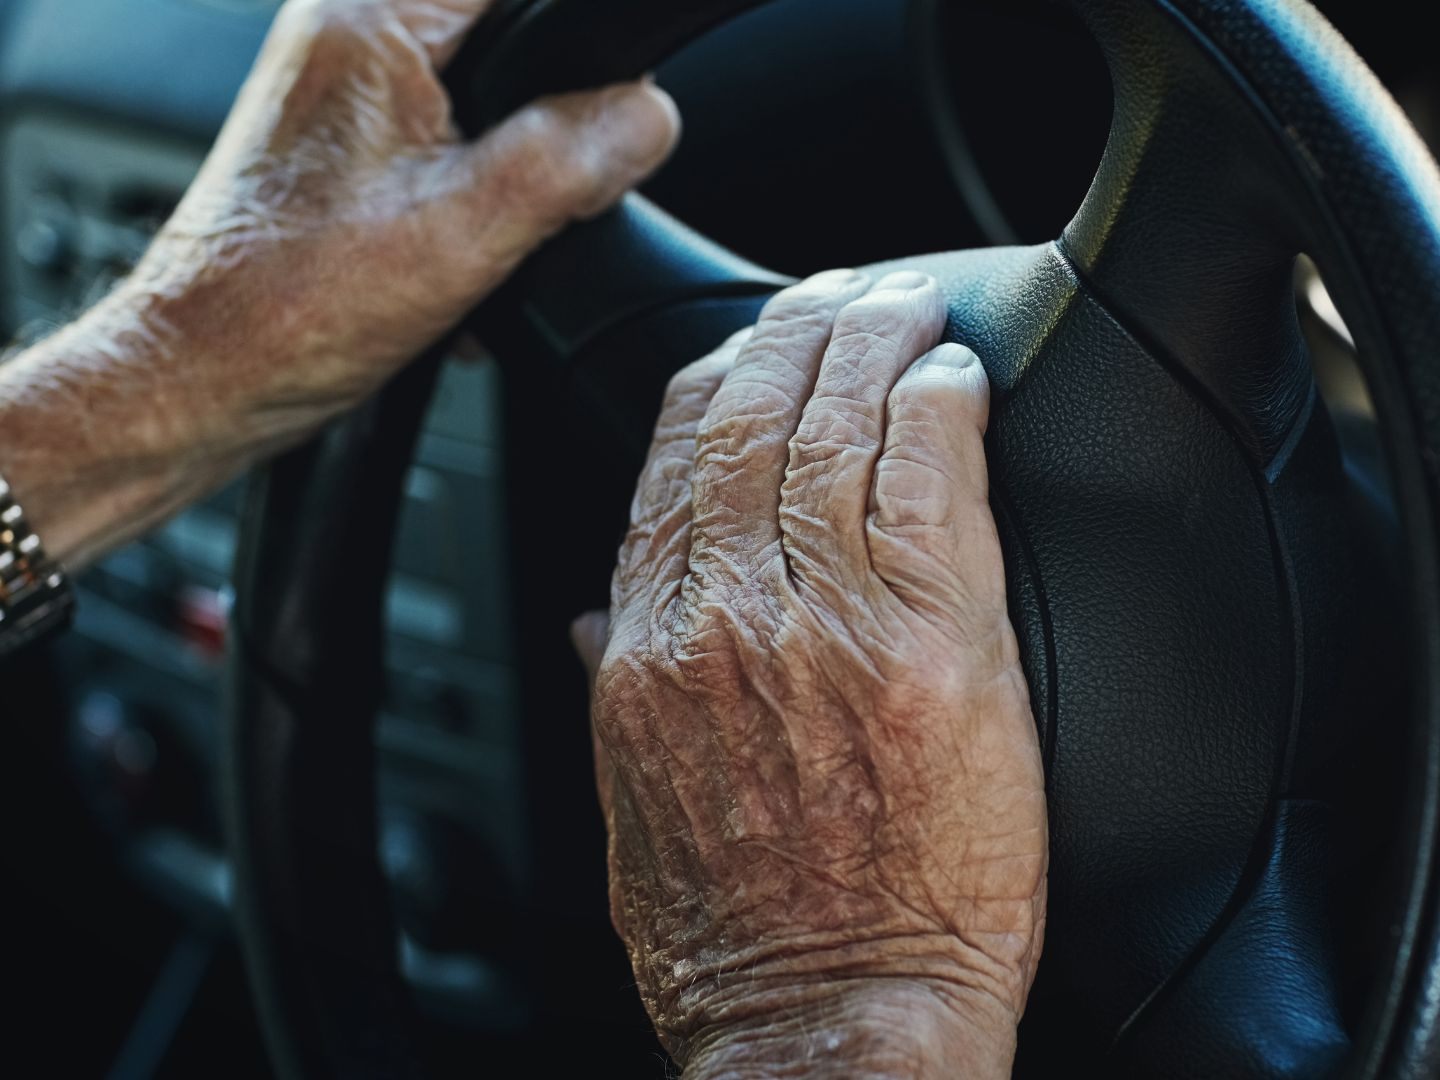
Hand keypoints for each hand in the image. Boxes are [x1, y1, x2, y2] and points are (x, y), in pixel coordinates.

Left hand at [0, 0, 677, 566]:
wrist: (206, 378)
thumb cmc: (289, 309)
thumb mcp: (466, 233)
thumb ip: (568, 160)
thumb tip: (648, 114)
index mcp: (372, 21)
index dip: (582, 61)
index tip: (587, 134)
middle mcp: (348, 37)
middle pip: (513, 51)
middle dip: (544, 136)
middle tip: (517, 210)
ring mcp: (343, 92)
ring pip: (485, 108)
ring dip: (507, 180)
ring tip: (473, 240)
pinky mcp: (344, 147)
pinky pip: (446, 147)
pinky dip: (471, 202)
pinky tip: (453, 259)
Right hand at [575, 270, 1046, 1076]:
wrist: (829, 1027)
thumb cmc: (737, 936)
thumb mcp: (633, 806)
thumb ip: (621, 685)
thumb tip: (605, 615)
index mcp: (647, 649)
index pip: (671, 463)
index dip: (718, 378)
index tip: (753, 344)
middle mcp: (723, 619)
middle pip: (752, 419)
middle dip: (797, 330)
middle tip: (838, 291)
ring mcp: (825, 627)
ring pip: (839, 431)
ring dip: (874, 343)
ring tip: (904, 303)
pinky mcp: (932, 651)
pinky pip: (931, 484)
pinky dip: (940, 410)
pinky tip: (952, 375)